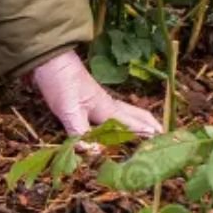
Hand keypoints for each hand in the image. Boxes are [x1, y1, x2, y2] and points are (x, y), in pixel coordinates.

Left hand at [30, 50, 162, 137]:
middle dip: (150, 124)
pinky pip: (115, 111)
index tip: (163, 142)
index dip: (146, 134)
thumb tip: (94, 152)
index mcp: (107, 109)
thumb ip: (80, 132)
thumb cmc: (60, 83)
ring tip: (149, 130)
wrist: (49, 59)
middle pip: (136, 114)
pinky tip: (118, 122)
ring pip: (127, 111)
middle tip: (164, 136)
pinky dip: (125, 118)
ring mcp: (100, 100)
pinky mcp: (90, 98)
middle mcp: (108, 104)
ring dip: (140, 120)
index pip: (132, 125)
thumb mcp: (68, 110)